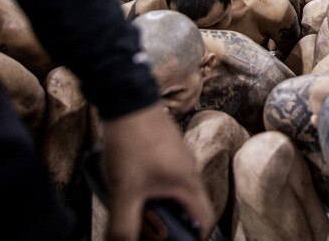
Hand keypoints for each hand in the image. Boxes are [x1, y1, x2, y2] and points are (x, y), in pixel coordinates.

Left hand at [100, 103, 211, 240]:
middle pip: (187, 209)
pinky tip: (131, 192)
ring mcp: (178, 159)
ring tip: (136, 214)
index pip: (204, 219)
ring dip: (158, 208)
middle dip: (170, 226)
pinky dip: (153, 192)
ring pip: (174, 194)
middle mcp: (189, 171)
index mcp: (188, 183)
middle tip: (149, 233)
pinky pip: (165, 180)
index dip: (195, 238)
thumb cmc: (133, 143)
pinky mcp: (166, 151)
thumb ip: (124, 225)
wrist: (128, 101)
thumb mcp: (125, 191)